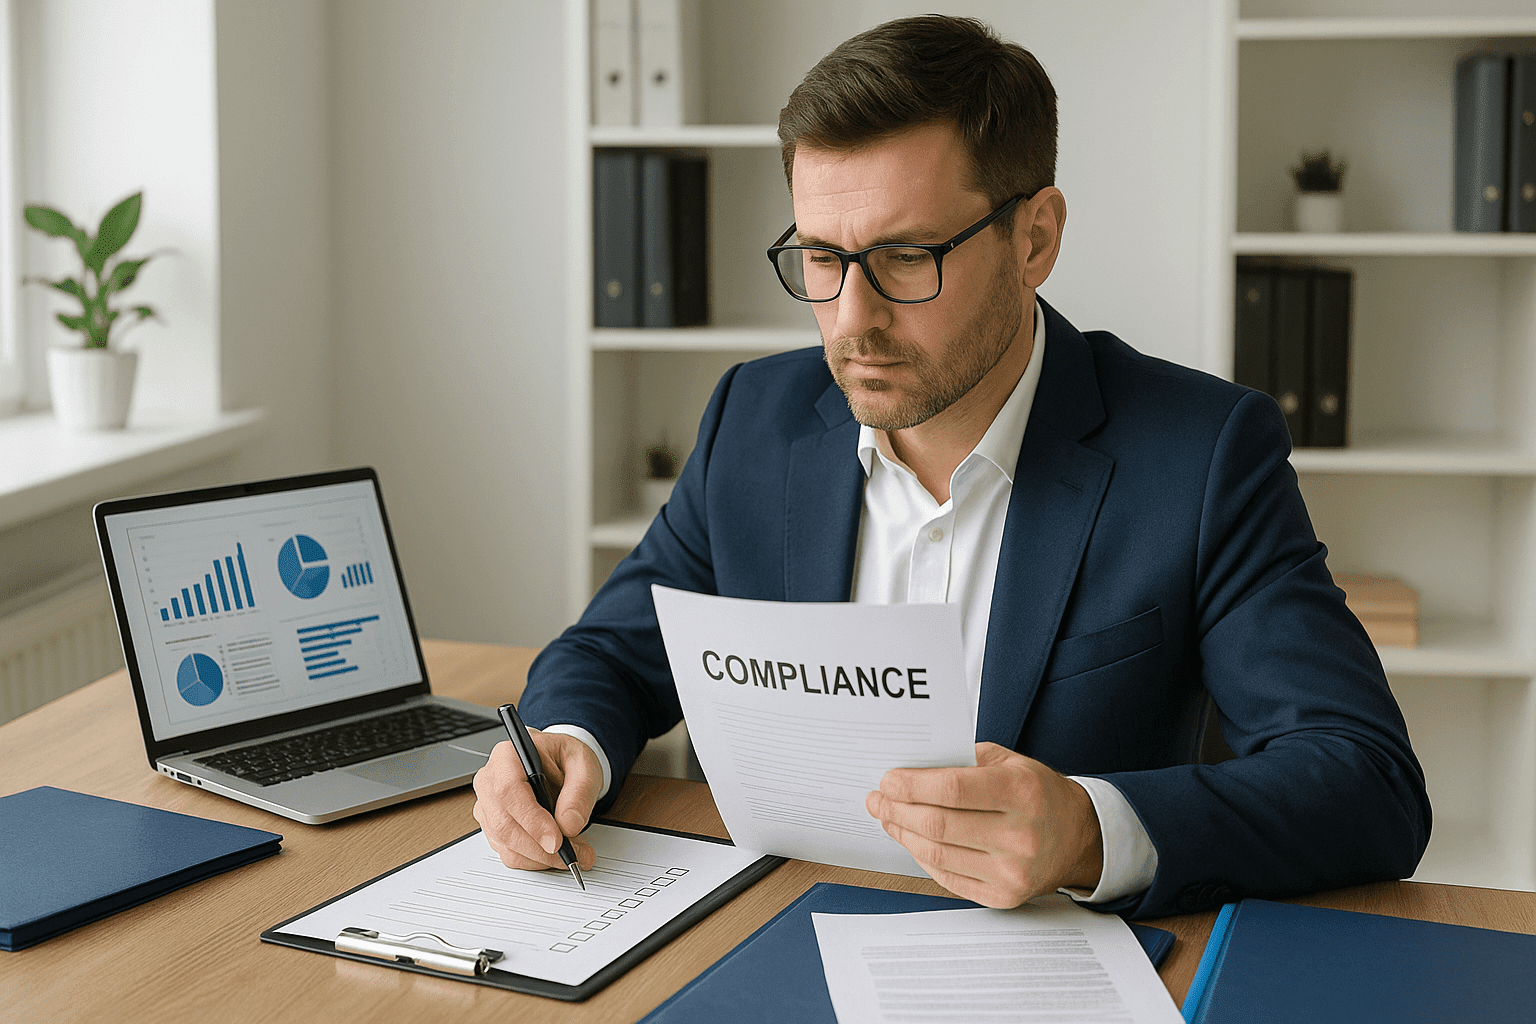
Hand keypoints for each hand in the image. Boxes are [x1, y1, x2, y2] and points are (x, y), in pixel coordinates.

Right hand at [472, 728, 601, 873]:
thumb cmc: (567, 760)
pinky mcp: (494, 828)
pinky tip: (556, 854)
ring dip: (540, 856)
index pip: (508, 791)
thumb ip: (580, 792)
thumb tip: (569, 824)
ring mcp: (488, 806)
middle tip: (573, 853)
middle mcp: (490, 781)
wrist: (562, 767)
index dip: (531, 819)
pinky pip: (509, 853)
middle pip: (503, 823)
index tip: (556, 840)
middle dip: (539, 847)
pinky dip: (535, 860)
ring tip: (573, 852)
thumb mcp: (584, 766)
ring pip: (505, 843)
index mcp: (508, 756)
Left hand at [865, 742, 1103, 907]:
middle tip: (878, 799)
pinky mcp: (1004, 897)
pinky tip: (910, 839)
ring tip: (888, 817)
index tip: (888, 780)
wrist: (1078, 837)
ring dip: (903, 834)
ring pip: (937, 854)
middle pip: (938, 824)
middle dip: (898, 810)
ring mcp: (1012, 871)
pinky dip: (922, 857)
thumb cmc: (1037, 793)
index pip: (952, 789)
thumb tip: (910, 768)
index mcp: (1021, 793)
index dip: (911, 785)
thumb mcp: (1010, 762)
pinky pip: (947, 877)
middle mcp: (1020, 835)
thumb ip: (964, 761)